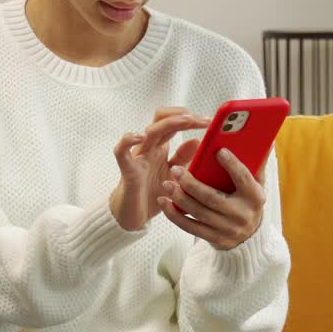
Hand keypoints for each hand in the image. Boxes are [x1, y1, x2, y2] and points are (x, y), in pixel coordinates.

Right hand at [109, 108, 208, 231]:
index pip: (175, 123)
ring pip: (149, 131)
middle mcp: (149, 147)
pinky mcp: (127, 170)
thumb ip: (184, 159)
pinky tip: (140, 136)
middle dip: (183, 115)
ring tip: (186, 120)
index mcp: (161, 147)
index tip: (210, 121)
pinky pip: (122, 151)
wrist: (134, 216)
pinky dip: (128, 140)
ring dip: (169, 123)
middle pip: (162, 119)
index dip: (192, 119)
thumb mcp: (175, 176)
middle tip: (204, 119)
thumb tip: (197, 140)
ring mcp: (138, 157)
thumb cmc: (152, 194)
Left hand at [157, 148, 266, 250]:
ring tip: (167, 184)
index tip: (219, 151)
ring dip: (179, 198)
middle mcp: (241, 214)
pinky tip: (165, 202)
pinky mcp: (214, 238)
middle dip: (191, 184)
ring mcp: (227, 229)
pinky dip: (174, 215)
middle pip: (212, 198)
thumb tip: (257, 139)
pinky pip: (190, 227)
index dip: (232, 165)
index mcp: (255, 197)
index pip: (244, 179)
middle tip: (176, 170)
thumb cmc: (248, 201)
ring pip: (198, 212)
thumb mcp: (257, 184)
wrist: (250, 236)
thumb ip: (255, 164)